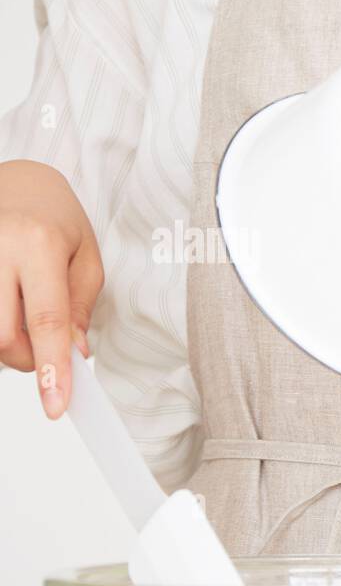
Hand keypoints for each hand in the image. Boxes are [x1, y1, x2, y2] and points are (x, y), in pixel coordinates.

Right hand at [0, 160, 101, 417]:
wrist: (17, 180)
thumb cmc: (57, 220)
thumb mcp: (86, 259)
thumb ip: (79, 308)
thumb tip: (74, 354)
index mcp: (38, 244)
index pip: (46, 321)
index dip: (50, 368)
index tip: (56, 406)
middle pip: (2, 335)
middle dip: (25, 360)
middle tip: (43, 352)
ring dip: (5, 346)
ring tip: (22, 324)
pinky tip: (7, 313)